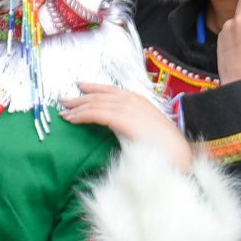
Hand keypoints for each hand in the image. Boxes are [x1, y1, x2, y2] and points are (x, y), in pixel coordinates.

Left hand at [59, 83, 192, 171]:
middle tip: (64, 100)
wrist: (176, 152)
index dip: (93, 88)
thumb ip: (133, 124)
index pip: (111, 90)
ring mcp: (127, 108)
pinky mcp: (121, 119)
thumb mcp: (147, 129)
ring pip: (94, 103)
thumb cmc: (165, 146)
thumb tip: (118, 127)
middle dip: (80, 98)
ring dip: (77, 108)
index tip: (80, 87)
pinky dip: (81, 116)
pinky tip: (71, 119)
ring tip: (63, 112)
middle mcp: (132, 100)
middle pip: (99, 96)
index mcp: (139, 100)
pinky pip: (95, 114)